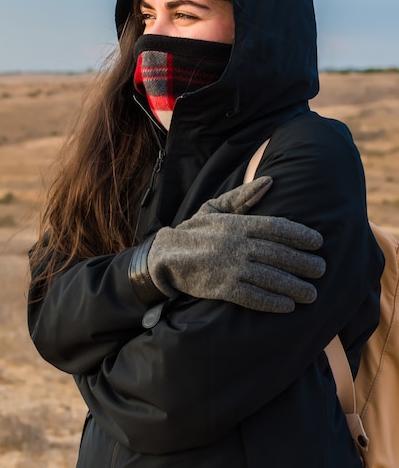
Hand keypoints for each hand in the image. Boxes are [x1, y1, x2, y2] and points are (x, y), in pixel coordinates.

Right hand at [129, 177, 324, 312]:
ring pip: (271, 277)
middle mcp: (238, 245)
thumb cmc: (195, 231)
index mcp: (239, 224)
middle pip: (279, 254)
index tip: (318, 242)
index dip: (300, 235)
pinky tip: (287, 306)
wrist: (166, 255)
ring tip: (311, 294)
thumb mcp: (216, 207)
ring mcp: (231, 267)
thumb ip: (244, 196)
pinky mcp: (223, 288)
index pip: (277, 227)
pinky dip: (272, 302)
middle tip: (321, 270)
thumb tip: (269, 180)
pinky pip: (253, 297)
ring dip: (294, 287)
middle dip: (304, 263)